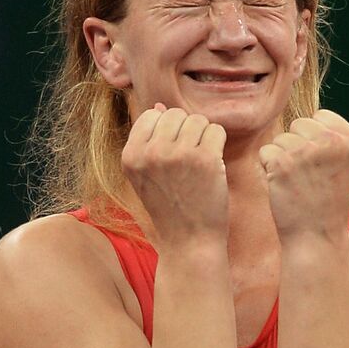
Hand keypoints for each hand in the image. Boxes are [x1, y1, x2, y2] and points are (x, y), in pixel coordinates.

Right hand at [121, 104, 229, 246]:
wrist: (189, 241)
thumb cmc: (169, 208)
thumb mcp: (146, 176)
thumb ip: (148, 141)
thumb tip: (159, 106)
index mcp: (130, 156)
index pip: (151, 115)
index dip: (167, 131)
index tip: (171, 156)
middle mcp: (151, 153)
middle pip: (175, 114)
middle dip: (186, 132)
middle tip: (188, 162)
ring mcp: (178, 155)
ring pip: (197, 120)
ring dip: (203, 138)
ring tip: (199, 164)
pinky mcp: (205, 160)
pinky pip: (216, 130)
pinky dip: (218, 146)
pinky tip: (213, 167)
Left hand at [258, 109, 348, 240]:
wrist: (316, 236)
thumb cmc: (327, 200)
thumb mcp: (346, 165)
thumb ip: (335, 137)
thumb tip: (310, 114)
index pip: (321, 116)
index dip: (315, 139)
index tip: (322, 166)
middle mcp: (334, 142)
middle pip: (300, 123)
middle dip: (298, 146)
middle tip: (308, 176)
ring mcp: (308, 151)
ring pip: (281, 138)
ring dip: (283, 157)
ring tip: (297, 181)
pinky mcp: (283, 162)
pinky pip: (265, 151)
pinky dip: (268, 167)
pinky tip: (283, 185)